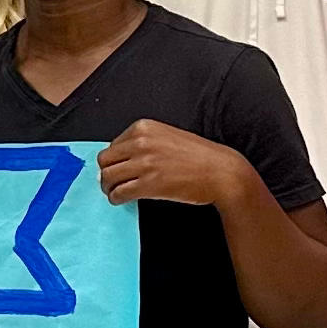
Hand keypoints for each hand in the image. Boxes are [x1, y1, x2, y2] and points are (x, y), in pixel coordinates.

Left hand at [97, 120, 251, 208]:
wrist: (221, 172)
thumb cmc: (199, 156)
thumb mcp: (167, 137)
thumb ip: (143, 143)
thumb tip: (120, 158)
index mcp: (144, 127)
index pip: (112, 145)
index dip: (114, 160)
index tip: (119, 168)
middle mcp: (141, 142)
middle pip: (105, 161)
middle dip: (107, 173)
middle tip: (112, 183)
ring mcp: (145, 163)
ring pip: (108, 177)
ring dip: (108, 188)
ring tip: (115, 192)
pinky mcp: (149, 184)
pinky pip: (119, 193)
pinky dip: (116, 198)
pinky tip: (122, 200)